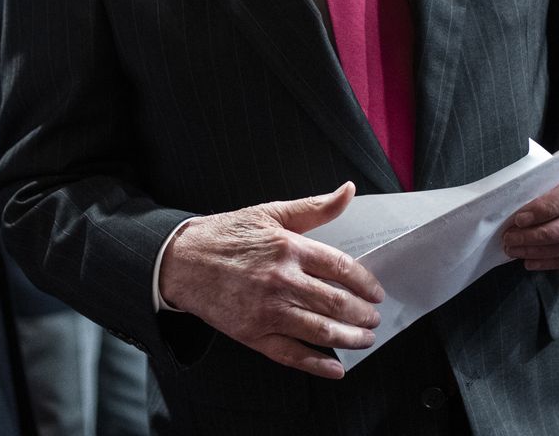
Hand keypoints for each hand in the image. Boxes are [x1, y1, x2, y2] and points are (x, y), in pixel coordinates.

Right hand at [157, 182, 384, 379]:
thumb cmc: (227, 235)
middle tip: (374, 319)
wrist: (182, 261)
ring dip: (350, 339)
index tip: (376, 293)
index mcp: (289, 248)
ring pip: (321, 331)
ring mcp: (267, 311)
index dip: (366, 284)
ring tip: (364, 340)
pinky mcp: (252, 334)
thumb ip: (314, 207)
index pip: (342, 269)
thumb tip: (348, 191)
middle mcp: (281, 281)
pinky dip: (318, 365)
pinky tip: (336, 368)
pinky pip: (292, 355)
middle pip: (337, 303)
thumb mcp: (270, 213)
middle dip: (363, 315)